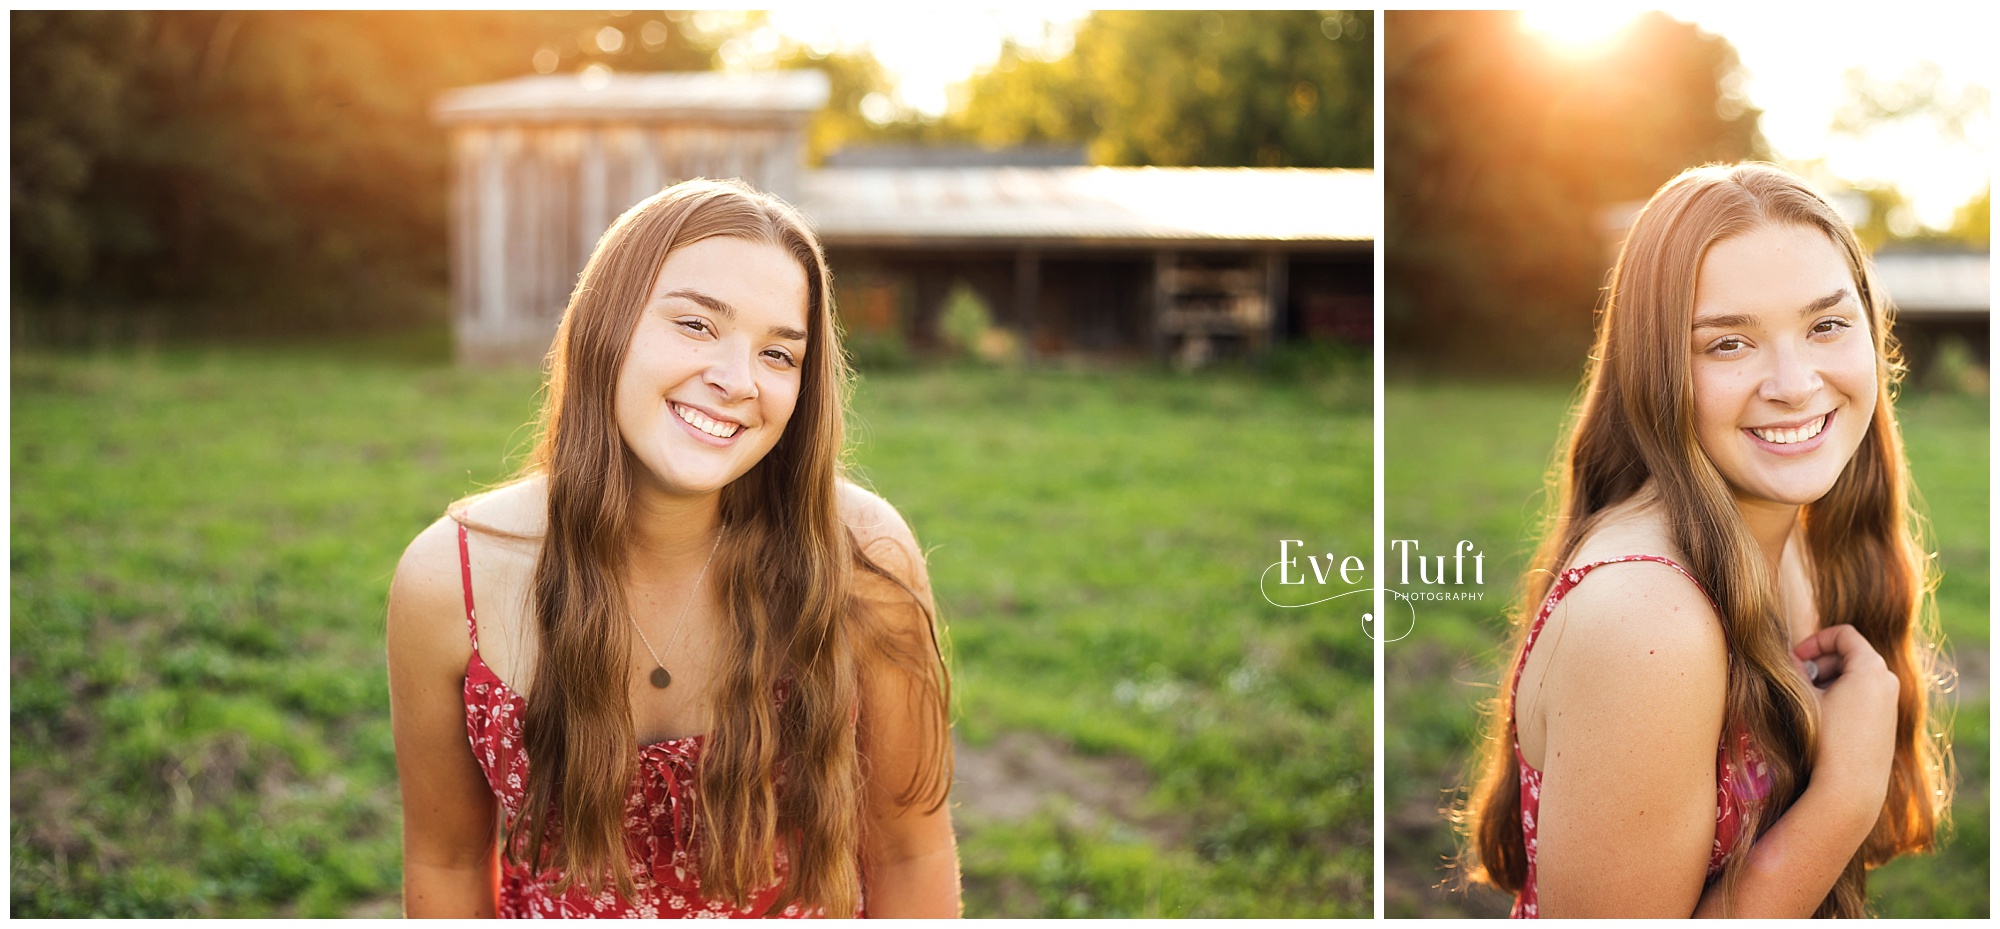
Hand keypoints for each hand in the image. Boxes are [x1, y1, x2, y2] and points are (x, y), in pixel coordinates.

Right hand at [1791, 624, 1898, 818]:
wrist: (1851, 786)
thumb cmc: (1825, 738)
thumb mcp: (1804, 697)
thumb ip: (1795, 669)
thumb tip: (1788, 658)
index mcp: (1871, 667)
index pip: (1843, 634)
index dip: (1815, 640)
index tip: (1795, 659)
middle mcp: (1888, 680)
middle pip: (1851, 654)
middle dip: (1820, 662)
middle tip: (1797, 679)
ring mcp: (1891, 702)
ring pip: (1857, 675)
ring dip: (1830, 679)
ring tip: (1808, 700)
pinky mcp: (1888, 722)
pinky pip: (1864, 695)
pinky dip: (1843, 695)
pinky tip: (1823, 717)